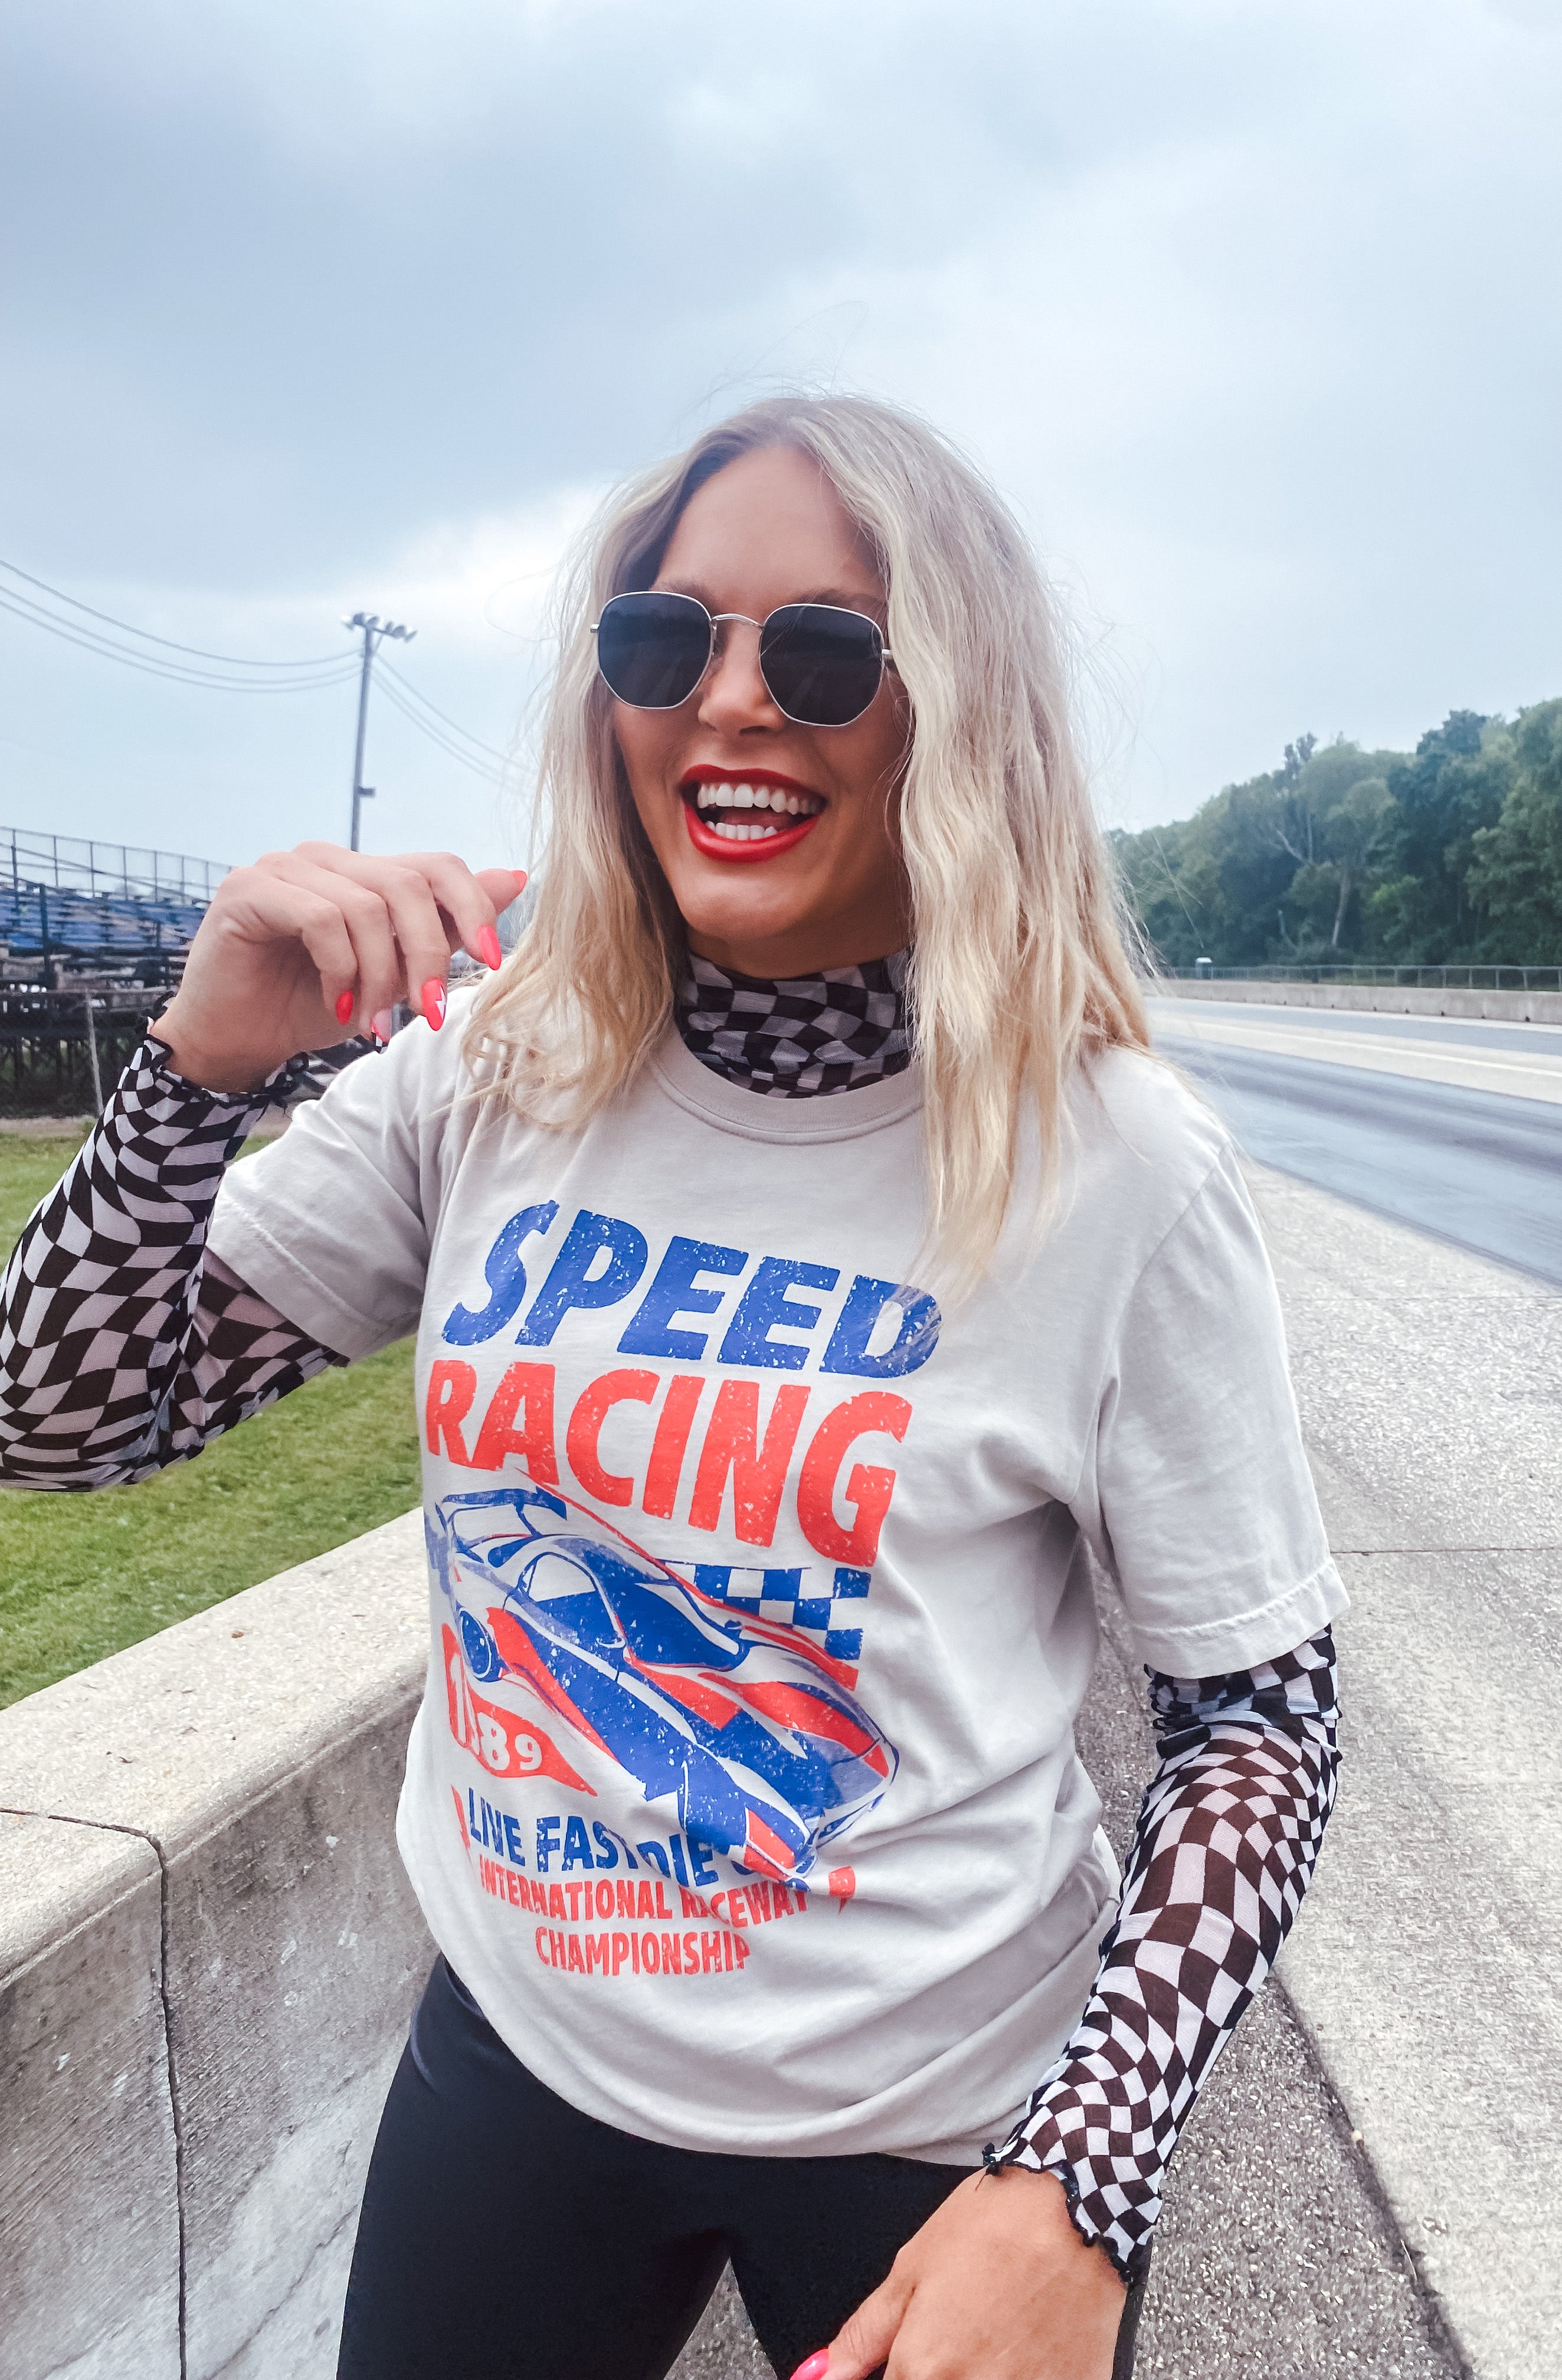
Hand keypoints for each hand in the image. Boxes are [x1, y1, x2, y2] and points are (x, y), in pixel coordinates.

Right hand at [150, 843, 526, 1090]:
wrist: (237, 1042)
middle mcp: (325, 858)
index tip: (490, 961)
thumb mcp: (393, 974)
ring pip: (365, 907)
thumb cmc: (311, 1007)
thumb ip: (443, 927)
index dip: (473, 907)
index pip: (435, 865)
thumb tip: (514, 877)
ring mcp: (283, 867)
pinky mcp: (248, 889)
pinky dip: (340, 970)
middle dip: (427, 955)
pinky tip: (339, 1005)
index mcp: (363, 872)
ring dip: (379, 976)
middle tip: (425, 1011)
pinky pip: (320, 919)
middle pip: (407, 885)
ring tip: (374, 1021)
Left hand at [814, 2168, 1125, 2379]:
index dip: (896, 2374)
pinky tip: (1022, 2346)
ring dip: (975, 2372)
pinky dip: (1018, 2375)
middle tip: (954, 2337)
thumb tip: (821, 2375)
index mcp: (924, 2370)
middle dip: (935, 2372)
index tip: (910, 2356)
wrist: (1079, 2206)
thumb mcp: (911, 2270)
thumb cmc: (995, 2227)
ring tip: (991, 2333)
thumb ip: (863, 2337)